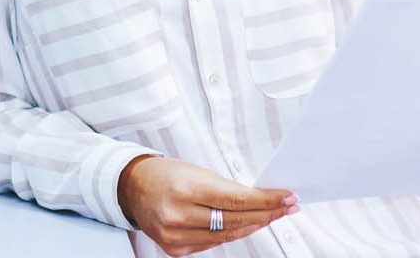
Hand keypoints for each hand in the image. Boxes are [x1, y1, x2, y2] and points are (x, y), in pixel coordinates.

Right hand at [118, 156, 297, 255]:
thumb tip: (260, 200)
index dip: (265, 200)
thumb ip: (225, 188)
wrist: (132, 186)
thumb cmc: (165, 174)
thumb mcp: (195, 171)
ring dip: (252, 226)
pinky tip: (245, 226)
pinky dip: (230, 235)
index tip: (286, 197)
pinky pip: (211, 244)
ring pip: (226, 236)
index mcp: (184, 189)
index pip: (236, 199)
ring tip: (271, 216)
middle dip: (265, 213)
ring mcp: (175, 235)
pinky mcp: (174, 248)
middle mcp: (178, 215)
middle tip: (286, 207)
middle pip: (234, 220)